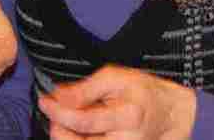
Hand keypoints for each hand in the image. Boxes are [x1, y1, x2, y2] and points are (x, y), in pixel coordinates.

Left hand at [38, 64, 195, 139]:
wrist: (168, 114)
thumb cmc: (142, 93)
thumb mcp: (115, 78)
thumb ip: (85, 89)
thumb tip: (57, 96)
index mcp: (127, 116)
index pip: (82, 121)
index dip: (57, 112)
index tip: (45, 101)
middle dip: (58, 128)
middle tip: (56, 111)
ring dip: (66, 135)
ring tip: (69, 118)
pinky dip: (76, 139)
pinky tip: (78, 128)